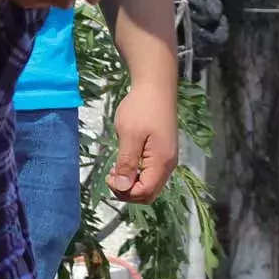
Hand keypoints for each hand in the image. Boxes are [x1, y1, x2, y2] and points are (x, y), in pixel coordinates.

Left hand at [108, 80, 177, 202]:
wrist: (155, 85)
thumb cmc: (141, 107)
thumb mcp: (129, 135)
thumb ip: (126, 163)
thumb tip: (121, 187)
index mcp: (162, 162)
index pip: (145, 192)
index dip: (125, 192)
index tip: (111, 177)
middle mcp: (168, 164)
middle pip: (149, 193)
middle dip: (128, 192)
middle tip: (112, 177)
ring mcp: (166, 158)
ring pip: (149, 184)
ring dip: (132, 183)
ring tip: (116, 169)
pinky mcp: (162, 152)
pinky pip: (150, 173)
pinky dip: (137, 174)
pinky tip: (125, 161)